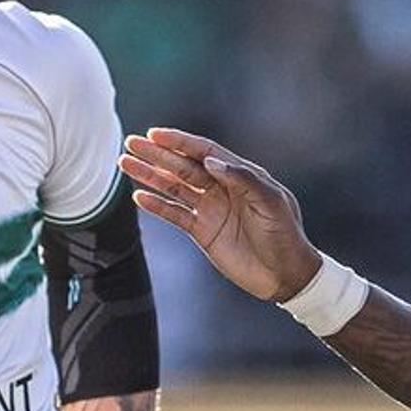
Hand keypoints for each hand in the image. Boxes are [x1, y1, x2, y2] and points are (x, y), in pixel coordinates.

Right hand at [122, 128, 323, 304]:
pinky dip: (156, 206)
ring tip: (125, 164)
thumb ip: (243, 179)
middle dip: (157, 154)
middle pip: (183, 166)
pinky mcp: (203, 231)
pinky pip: (175, 215)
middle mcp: (222, 188)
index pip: (204, 152)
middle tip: (131, 143)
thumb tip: (211, 162)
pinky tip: (139, 196)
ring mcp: (211, 209)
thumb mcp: (271, 203)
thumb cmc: (285, 235)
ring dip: (150, 175)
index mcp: (241, 175)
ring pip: (174, 188)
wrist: (286, 275)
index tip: (156, 135)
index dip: (180, 142)